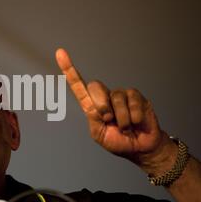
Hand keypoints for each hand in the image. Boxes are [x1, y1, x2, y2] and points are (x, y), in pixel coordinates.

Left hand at [55, 48, 175, 170]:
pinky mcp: (135, 96)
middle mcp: (105, 97)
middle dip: (101, 105)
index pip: (78, 86)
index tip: (60, 53)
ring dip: (121, 119)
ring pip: (115, 98)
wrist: (140, 148)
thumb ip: (93, 119)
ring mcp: (120, 95)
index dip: (69, 69)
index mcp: (92, 106)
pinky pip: (132, 101)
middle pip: (95, 86)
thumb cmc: (118, 141)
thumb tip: (97, 103)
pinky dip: (134, 117)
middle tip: (109, 120)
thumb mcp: (99, 134)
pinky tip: (137, 123)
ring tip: (126, 127)